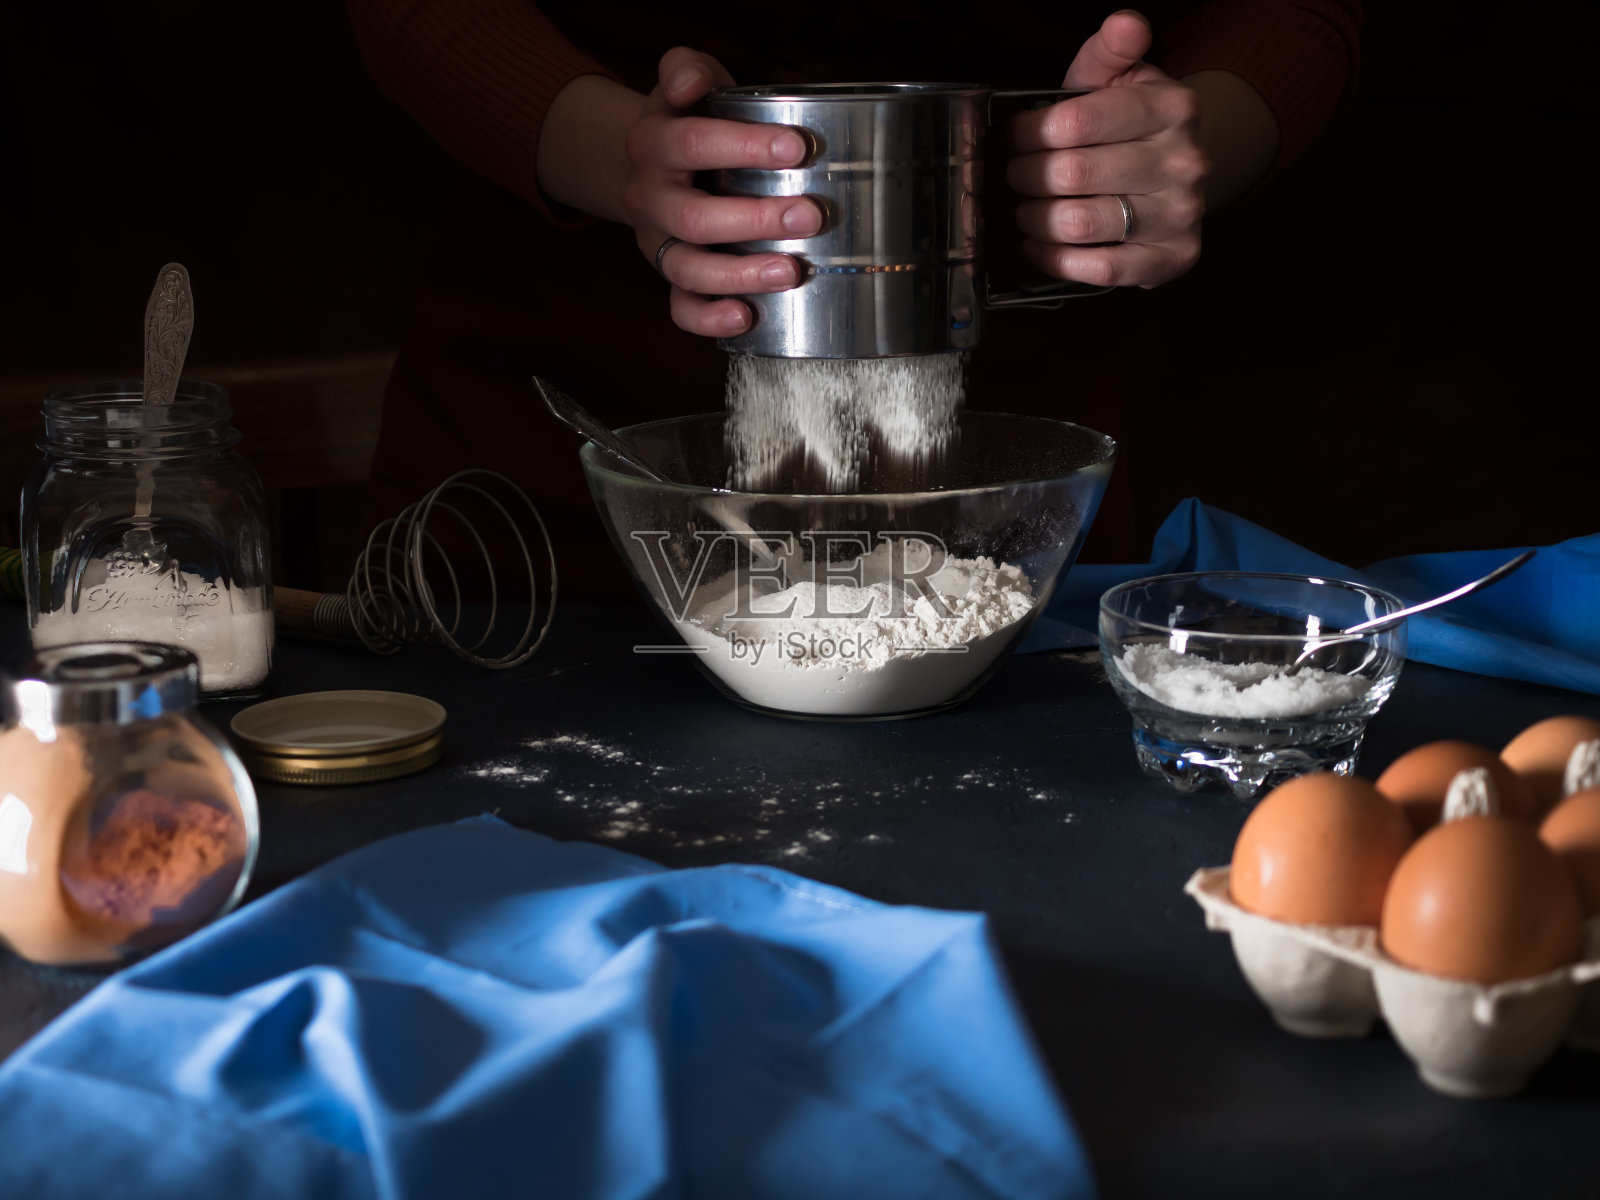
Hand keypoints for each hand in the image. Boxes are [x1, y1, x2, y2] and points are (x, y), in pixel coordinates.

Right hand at [624, 48, 823, 336]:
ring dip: (740, 274)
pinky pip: (680, 308)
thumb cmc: (693, 121)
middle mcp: (648, 198)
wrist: (657, 164)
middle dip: (755, 218)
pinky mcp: (672, 278)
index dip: (743, 146)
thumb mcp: (690, 83)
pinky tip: (747, 316)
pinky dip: (710, 318)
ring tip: (791, 271)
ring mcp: (658, 243)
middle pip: (693, 217)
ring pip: (686, 269)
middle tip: (812, 214)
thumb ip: (688, 69)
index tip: (798, 148)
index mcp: (653, 144)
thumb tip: (691, 81)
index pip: (692, 143)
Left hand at [1007, 10, 1208, 288]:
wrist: (1178, 171)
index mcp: (1173, 108)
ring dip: (1035, 219)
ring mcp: (1182, 214)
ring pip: (1080, 224)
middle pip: (1071, 174)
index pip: (1075, 121)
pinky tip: (1040, 244)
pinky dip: (1056, 258)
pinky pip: (1101, 269)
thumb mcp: (1117, 78)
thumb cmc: (1129, 125)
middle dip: (1026, 176)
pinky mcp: (1173, 258)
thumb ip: (1109, 49)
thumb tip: (1124, 23)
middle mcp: (1185, 162)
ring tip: (1026, 209)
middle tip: (1016, 175)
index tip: (1016, 136)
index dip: (1029, 132)